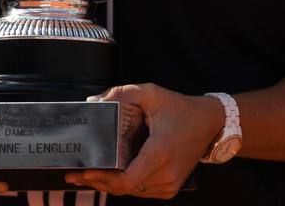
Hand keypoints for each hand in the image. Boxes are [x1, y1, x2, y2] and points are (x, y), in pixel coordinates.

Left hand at [65, 83, 223, 198]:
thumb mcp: (151, 93)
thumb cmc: (181, 108)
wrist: (209, 123)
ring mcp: (169, 184)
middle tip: (75, 173)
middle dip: (98, 181)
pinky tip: (110, 176)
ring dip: (109, 184)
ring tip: (88, 175)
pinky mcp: (170, 188)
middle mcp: (166, 174)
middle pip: (124, 188)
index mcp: (161, 152)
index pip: (127, 179)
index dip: (103, 178)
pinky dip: (125, 185)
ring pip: (131, 192)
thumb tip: (94, 103)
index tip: (85, 170)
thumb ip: (122, 94)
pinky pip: (141, 191)